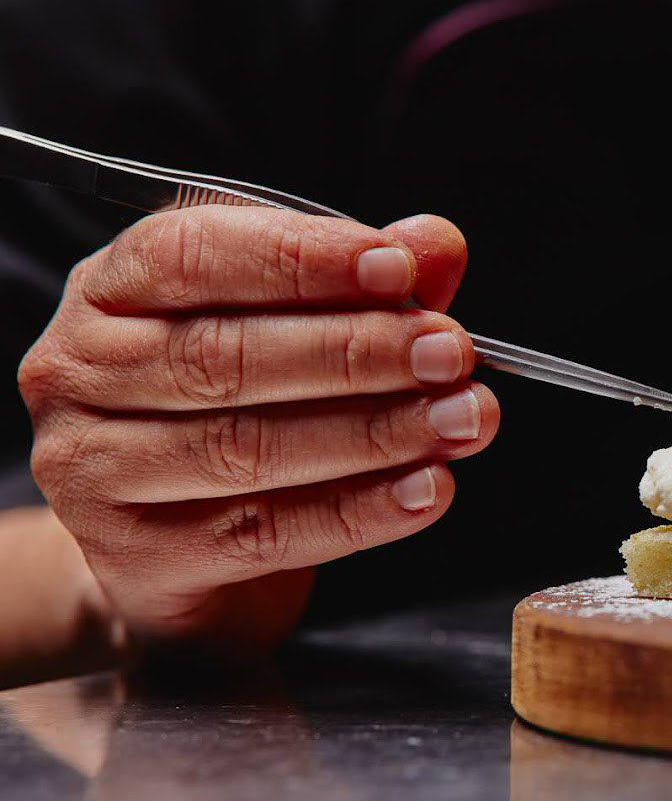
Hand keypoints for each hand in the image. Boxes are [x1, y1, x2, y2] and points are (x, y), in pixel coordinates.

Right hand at [17, 208, 498, 659]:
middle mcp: (83, 374)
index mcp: (112, 291)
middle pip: (224, 356)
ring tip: (460, 420)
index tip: (398, 269)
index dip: (300, 258)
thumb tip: (437, 242)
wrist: (170, 555)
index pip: (191, 254)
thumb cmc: (234, 414)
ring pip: (247, 448)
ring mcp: (97, 471)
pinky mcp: (140, 558)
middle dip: (357, 352)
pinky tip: (428, 490)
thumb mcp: (293, 329)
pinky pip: (267, 532)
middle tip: (451, 353)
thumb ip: (364, 285)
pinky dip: (361, 511)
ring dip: (374, 433)